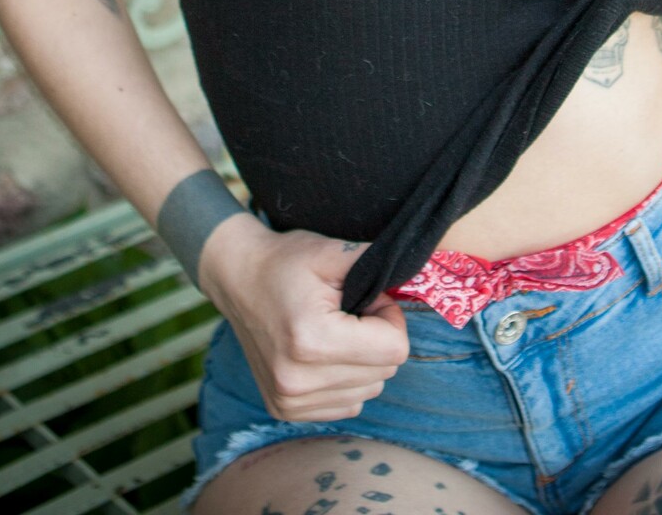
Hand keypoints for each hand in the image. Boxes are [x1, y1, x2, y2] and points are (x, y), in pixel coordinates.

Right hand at [198, 211, 408, 421]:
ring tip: (336, 328)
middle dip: (378, 338)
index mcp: (311, 341)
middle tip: (351, 310)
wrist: (238, 278)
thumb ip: (377, 262)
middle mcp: (298, 380)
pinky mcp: (287, 411)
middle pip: (385, 372)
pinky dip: (347, 379)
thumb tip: (423, 269)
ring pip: (369, 391)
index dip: (390, 318)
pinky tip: (325, 352)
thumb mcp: (332, 250)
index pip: (395, 351)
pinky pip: (348, 404)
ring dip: (364, 361)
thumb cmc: (287, 261)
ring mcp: (290, 401)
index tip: (369, 298)